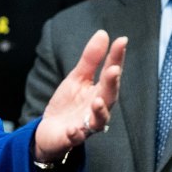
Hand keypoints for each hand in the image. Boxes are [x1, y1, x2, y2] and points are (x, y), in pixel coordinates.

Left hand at [34, 30, 125, 161]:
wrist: (50, 131)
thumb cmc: (69, 104)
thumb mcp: (77, 78)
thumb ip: (91, 59)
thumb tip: (104, 33)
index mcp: (100, 92)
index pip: (111, 73)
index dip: (117, 58)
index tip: (122, 41)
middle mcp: (98, 109)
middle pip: (109, 96)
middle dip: (112, 83)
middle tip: (114, 69)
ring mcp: (86, 124)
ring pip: (99, 120)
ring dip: (100, 111)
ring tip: (98, 101)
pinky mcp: (72, 137)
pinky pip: (75, 137)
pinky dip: (75, 134)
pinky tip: (73, 129)